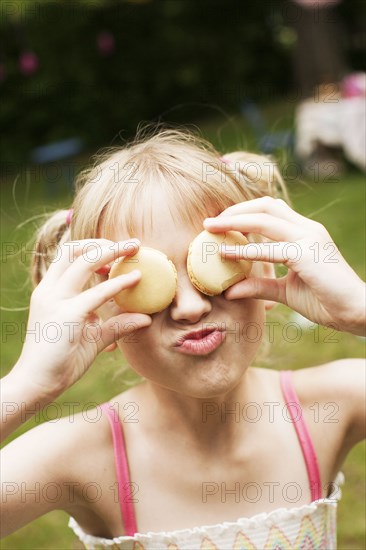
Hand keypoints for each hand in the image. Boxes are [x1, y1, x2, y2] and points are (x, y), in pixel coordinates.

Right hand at [12, 239, 151, 398]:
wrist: (36, 384)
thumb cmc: (61, 361)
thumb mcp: (92, 337)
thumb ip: (116, 324)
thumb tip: (145, 318)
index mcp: (50, 291)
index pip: (68, 256)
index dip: (93, 247)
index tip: (118, 253)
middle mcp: (50, 290)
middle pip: (74, 250)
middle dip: (105, 242)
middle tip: (133, 245)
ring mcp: (56, 300)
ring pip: (83, 261)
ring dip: (112, 251)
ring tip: (136, 249)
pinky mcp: (67, 315)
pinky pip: (97, 293)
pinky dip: (119, 283)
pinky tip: (137, 279)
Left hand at [203, 196, 365, 335]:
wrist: (356, 313)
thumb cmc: (325, 300)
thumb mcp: (285, 291)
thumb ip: (260, 286)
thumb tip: (229, 290)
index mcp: (304, 233)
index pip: (270, 210)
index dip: (243, 212)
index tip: (219, 224)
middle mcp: (307, 229)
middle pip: (265, 205)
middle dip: (235, 210)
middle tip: (209, 222)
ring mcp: (308, 238)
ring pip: (265, 218)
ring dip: (234, 221)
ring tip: (210, 228)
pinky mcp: (307, 254)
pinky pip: (270, 248)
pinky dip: (246, 249)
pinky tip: (226, 253)